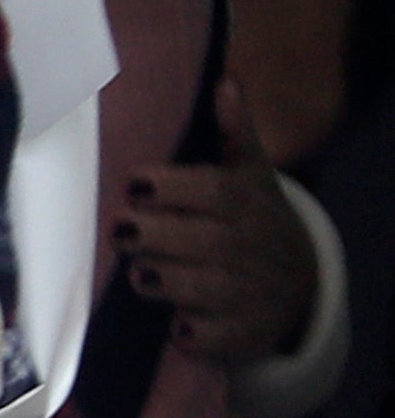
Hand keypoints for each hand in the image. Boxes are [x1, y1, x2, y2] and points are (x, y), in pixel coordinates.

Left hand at [115, 81, 321, 361]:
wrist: (298, 280)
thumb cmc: (251, 215)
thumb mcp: (248, 172)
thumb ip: (233, 130)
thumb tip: (226, 79)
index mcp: (247, 202)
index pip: (213, 192)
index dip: (172, 187)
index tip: (133, 184)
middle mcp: (253, 247)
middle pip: (203, 242)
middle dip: (155, 236)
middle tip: (121, 230)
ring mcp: (251, 293)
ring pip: (203, 290)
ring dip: (165, 282)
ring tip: (141, 273)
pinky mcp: (244, 333)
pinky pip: (212, 338)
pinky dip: (191, 334)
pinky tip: (173, 323)